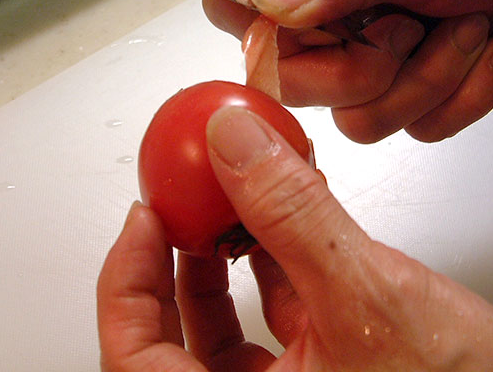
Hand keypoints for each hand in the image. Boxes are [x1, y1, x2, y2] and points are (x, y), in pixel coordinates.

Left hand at [97, 106, 492, 370]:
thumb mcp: (367, 293)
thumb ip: (292, 213)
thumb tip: (236, 144)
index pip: (137, 362)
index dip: (125, 285)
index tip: (141, 219)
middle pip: (173, 340)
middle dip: (170, 262)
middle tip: (173, 203)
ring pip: (227, 325)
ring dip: (224, 254)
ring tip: (226, 200)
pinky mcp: (331, 365)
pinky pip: (278, 311)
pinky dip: (274, 258)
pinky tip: (283, 217)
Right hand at [204, 0, 492, 142]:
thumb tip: (269, 2)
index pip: (244, 14)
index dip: (265, 39)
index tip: (322, 32)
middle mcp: (334, 21)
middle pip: (295, 86)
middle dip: (365, 72)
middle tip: (407, 30)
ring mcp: (369, 64)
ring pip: (359, 120)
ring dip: (427, 82)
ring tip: (464, 31)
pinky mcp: (408, 95)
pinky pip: (416, 129)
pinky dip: (463, 96)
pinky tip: (482, 52)